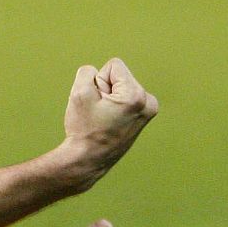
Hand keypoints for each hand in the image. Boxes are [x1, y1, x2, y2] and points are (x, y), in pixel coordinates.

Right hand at [61, 57, 158, 188]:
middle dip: (104, 90)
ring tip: (104, 119)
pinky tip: (110, 121)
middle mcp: (149, 103)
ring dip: (109, 98)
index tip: (97, 103)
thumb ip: (87, 72)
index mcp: (136, 96)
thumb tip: (99, 73)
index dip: (98, 81)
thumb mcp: (79, 93)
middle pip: (119, 76)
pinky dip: (115, 105)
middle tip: (99, 114)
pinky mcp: (144, 117)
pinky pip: (125, 97)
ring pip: (122, 86)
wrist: (88, 160)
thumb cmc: (84, 129)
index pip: (113, 66)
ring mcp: (149, 111)